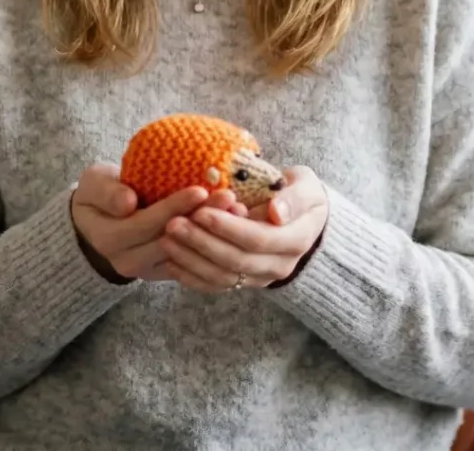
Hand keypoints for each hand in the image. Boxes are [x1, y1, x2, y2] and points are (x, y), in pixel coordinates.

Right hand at [70, 163, 247, 284]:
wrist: (94, 222)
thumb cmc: (97, 195)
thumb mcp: (93, 185)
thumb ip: (107, 192)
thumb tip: (127, 202)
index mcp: (110, 238)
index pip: (147, 223)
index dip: (174, 207)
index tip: (200, 189)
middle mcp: (129, 260)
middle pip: (172, 240)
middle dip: (203, 218)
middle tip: (230, 197)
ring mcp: (148, 269)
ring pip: (186, 252)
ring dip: (213, 232)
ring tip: (238, 210)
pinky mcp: (163, 271)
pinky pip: (190, 260)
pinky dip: (211, 242)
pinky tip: (233, 224)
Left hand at [159, 166, 328, 293]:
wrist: (306, 219)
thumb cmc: (301, 194)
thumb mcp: (306, 186)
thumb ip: (295, 197)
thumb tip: (277, 211)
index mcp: (296, 240)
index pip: (257, 239)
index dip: (227, 228)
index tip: (200, 212)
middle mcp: (279, 265)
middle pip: (236, 261)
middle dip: (202, 243)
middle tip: (173, 224)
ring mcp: (261, 278)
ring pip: (223, 277)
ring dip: (192, 261)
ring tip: (166, 240)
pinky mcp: (246, 282)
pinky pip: (217, 286)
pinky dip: (192, 277)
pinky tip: (171, 262)